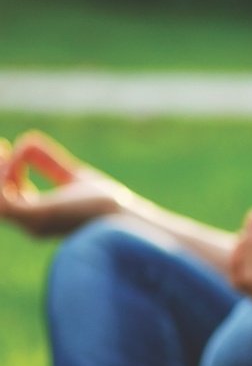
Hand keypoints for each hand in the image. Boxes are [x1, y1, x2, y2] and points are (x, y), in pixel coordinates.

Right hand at [0, 132, 130, 237]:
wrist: (125, 219)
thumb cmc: (106, 203)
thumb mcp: (73, 176)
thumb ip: (51, 163)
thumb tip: (27, 141)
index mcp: (38, 217)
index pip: (8, 197)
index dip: (4, 173)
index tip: (7, 149)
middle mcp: (31, 224)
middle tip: (2, 148)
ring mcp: (32, 224)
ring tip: (4, 152)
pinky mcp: (36, 217)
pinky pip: (2, 199)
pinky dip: (2, 176)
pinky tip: (13, 158)